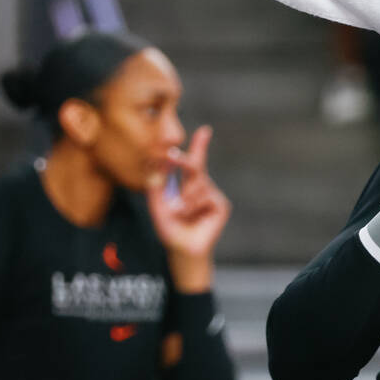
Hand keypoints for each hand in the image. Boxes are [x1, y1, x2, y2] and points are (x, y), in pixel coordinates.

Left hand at [147, 125, 230, 291]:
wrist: (182, 249)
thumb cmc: (170, 228)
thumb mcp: (158, 203)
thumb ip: (158, 184)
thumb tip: (160, 162)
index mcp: (189, 186)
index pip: (195, 163)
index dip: (200, 146)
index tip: (206, 130)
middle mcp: (203, 188)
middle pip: (196, 166)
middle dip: (185, 159)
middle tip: (174, 156)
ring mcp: (213, 196)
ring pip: (199, 183)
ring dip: (184, 197)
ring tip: (178, 211)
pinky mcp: (220, 206)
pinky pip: (206, 195)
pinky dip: (193, 204)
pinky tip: (190, 215)